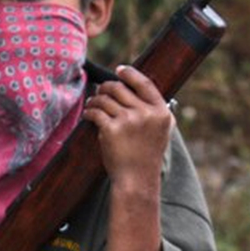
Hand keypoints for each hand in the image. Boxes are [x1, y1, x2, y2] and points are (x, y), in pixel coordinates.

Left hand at [86, 65, 172, 195]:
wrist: (137, 180)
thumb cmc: (146, 156)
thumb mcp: (161, 131)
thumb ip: (154, 110)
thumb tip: (136, 87)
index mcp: (161, 112)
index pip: (144, 83)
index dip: (130, 73)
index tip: (119, 70)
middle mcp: (146, 114)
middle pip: (120, 88)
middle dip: (106, 87)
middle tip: (100, 91)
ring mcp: (128, 121)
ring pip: (105, 98)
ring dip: (95, 99)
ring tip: (92, 103)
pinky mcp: (111, 129)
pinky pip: (95, 112)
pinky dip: (89, 111)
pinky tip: (88, 114)